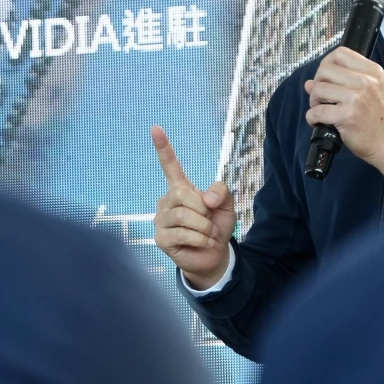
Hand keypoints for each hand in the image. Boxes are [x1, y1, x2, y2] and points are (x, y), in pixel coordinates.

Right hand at [151, 126, 236, 289]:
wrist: (214, 255)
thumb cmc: (217, 226)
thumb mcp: (227, 205)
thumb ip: (221, 192)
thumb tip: (205, 199)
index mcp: (181, 189)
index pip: (170, 166)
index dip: (163, 147)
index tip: (155, 128)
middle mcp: (167, 201)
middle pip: (184, 194)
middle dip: (204, 209)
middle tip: (209, 221)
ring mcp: (161, 220)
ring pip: (185, 216)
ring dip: (205, 227)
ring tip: (208, 234)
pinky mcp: (161, 238)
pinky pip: (184, 233)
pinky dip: (201, 239)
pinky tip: (204, 242)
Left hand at [304, 48, 383, 184]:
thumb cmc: (381, 121)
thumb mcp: (371, 93)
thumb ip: (343, 83)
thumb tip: (310, 83)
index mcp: (372, 72)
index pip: (340, 53)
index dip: (326, 64)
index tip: (326, 77)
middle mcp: (365, 81)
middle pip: (325, 69)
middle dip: (318, 83)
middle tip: (322, 98)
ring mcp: (356, 99)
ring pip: (318, 89)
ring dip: (314, 102)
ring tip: (322, 110)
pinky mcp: (347, 116)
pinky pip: (316, 111)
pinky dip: (312, 118)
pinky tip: (319, 122)